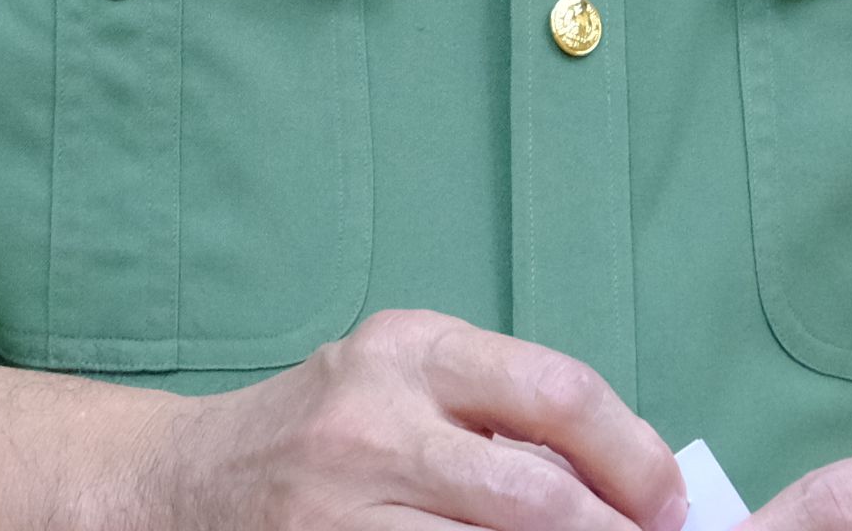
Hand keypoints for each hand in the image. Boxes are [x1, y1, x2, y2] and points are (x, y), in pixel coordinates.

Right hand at [131, 308, 686, 530]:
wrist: (181, 485)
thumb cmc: (320, 432)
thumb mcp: (402, 381)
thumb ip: (498, 410)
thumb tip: (631, 473)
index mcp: (411, 348)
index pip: (559, 393)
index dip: (633, 458)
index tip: (669, 502)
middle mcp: (374, 417)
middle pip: (536, 492)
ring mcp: (342, 504)